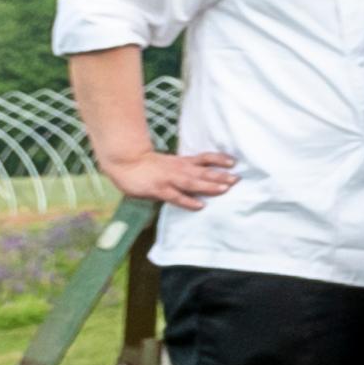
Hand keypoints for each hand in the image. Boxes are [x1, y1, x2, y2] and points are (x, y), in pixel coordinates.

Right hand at [101, 144, 239, 208]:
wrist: (126, 161)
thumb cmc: (147, 165)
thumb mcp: (168, 163)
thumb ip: (182, 169)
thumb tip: (198, 177)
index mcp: (182, 162)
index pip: (204, 158)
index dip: (219, 159)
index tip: (234, 161)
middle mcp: (179, 169)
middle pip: (203, 171)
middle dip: (221, 175)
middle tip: (237, 179)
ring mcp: (169, 178)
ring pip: (193, 182)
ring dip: (209, 186)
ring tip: (225, 189)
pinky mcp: (159, 189)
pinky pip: (176, 196)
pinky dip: (188, 201)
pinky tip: (200, 206)